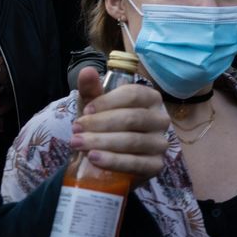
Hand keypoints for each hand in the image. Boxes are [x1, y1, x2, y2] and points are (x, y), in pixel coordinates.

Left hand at [72, 68, 169, 184]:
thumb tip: (87, 71)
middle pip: (133, 118)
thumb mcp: (94, 107)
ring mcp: (161, 143)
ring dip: (102, 142)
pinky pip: (137, 163)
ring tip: (79, 144)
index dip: (108, 102)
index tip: (85, 110)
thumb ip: (90, 89)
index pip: (133, 95)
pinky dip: (113, 161)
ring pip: (133, 141)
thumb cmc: (102, 127)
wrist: (104, 159)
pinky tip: (94, 158)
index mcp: (150, 98)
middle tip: (75, 130)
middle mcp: (161, 119)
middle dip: (100, 124)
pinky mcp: (156, 165)